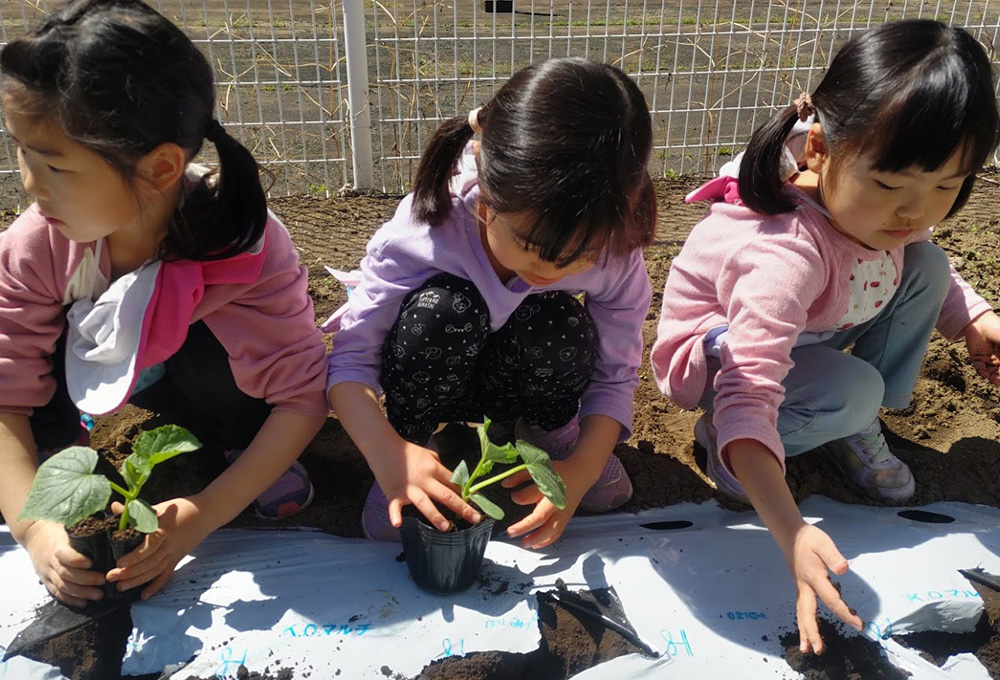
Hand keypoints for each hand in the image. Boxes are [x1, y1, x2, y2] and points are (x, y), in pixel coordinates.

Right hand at [23, 520, 104, 606]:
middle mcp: (50, 561)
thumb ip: (85, 533)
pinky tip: (84, 603)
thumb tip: (111, 531)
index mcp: (57, 546)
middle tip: (102, 582)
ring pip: (62, 586)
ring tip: (98, 595)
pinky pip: (57, 593)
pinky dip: (70, 599)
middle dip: (85, 580)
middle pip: (66, 574)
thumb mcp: (69, 527)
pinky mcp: (46, 581)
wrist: (34, 535)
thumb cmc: (59, 530)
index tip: (91, 563)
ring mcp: (47, 573)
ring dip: (80, 593)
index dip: (76, 560)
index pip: (64, 555)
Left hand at [105, 497, 211, 600]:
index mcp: (164, 529)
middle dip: (129, 572)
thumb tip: (114, 508)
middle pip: (149, 562)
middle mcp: (169, 544)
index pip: (149, 546)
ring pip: (155, 571)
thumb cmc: (182, 507)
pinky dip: (156, 586)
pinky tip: (144, 596)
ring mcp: (174, 553)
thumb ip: (136, 511)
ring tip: (121, 587)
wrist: (207, 513)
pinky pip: (166, 575)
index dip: (134, 556)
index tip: (119, 563)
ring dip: (138, 580)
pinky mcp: (177, 559)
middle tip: (111, 577)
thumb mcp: (160, 506)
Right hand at [370, 440, 480, 531]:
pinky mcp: (394, 493)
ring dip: (436, 516)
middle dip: (462, 508)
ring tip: (446, 527)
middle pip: (446, 495)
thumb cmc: (407, 451)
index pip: (454, 483)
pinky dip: (395, 515)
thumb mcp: (428, 454)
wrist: (384, 446)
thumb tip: (450, 478)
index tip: (476, 502)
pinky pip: (395, 506)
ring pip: (425, 503)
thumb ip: (439, 466)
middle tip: (475, 519)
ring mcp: (409, 488)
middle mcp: (424, 479)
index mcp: (434, 468)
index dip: (466, 493)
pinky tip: (398, 524)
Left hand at [502, 460, 585, 548]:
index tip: (513, 497)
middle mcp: (557, 503)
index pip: (532, 495)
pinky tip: (535, 544)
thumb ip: (521, 476)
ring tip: (523, 543)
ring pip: (550, 531)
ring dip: (536, 539)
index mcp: (550, 489)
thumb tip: (505, 483)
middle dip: (525, 527)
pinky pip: (556, 534)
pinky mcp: (566, 519)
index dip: (520, 497)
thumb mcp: (540, 468)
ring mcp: (563, 513)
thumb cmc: (559, 472)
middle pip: (541, 519)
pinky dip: (546, 541)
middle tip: (510, 532)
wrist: (581, 474)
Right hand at [786, 523, 862, 653]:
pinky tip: (807, 632)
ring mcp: (801, 588)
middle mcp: (805, 587)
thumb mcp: (823, 543)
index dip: (845, 613)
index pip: (831, 599)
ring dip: (805, 632)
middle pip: (807, 614)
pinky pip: (802, 609)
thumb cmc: (809, 539)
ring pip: (802, 614)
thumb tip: (843, 569)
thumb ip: (833, 556)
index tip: (859, 625)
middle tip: (817, 650)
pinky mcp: (801, 588)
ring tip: (806, 649)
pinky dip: (804, 623)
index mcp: (814, 577)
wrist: (790, 535)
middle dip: (812, 632)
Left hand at [963, 311, 999, 385]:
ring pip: (991, 372)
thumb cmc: (998, 330)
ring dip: (994, 378)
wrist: (980, 322)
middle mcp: (999, 358)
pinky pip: (980, 368)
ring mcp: (988, 359)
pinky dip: (983, 372)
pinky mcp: (976, 358)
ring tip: (995, 381)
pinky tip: (985, 375)